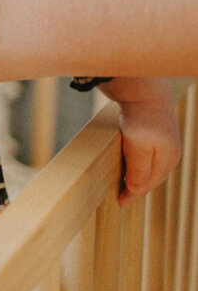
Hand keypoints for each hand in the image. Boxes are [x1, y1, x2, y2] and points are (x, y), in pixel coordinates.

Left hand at [104, 79, 181, 205]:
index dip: (133, 194)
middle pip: (152, 176)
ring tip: (124, 182)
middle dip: (137, 186)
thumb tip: (135, 191)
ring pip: (150, 165)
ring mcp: (164, 140)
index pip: (149, 183)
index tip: (120, 202)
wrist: (144, 89)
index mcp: (168, 160)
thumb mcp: (139, 149)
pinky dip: (138, 161)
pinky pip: (147, 153)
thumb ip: (138, 171)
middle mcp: (170, 152)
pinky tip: (130, 160)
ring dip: (138, 175)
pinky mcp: (155, 129)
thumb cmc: (141, 120)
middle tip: (122, 195)